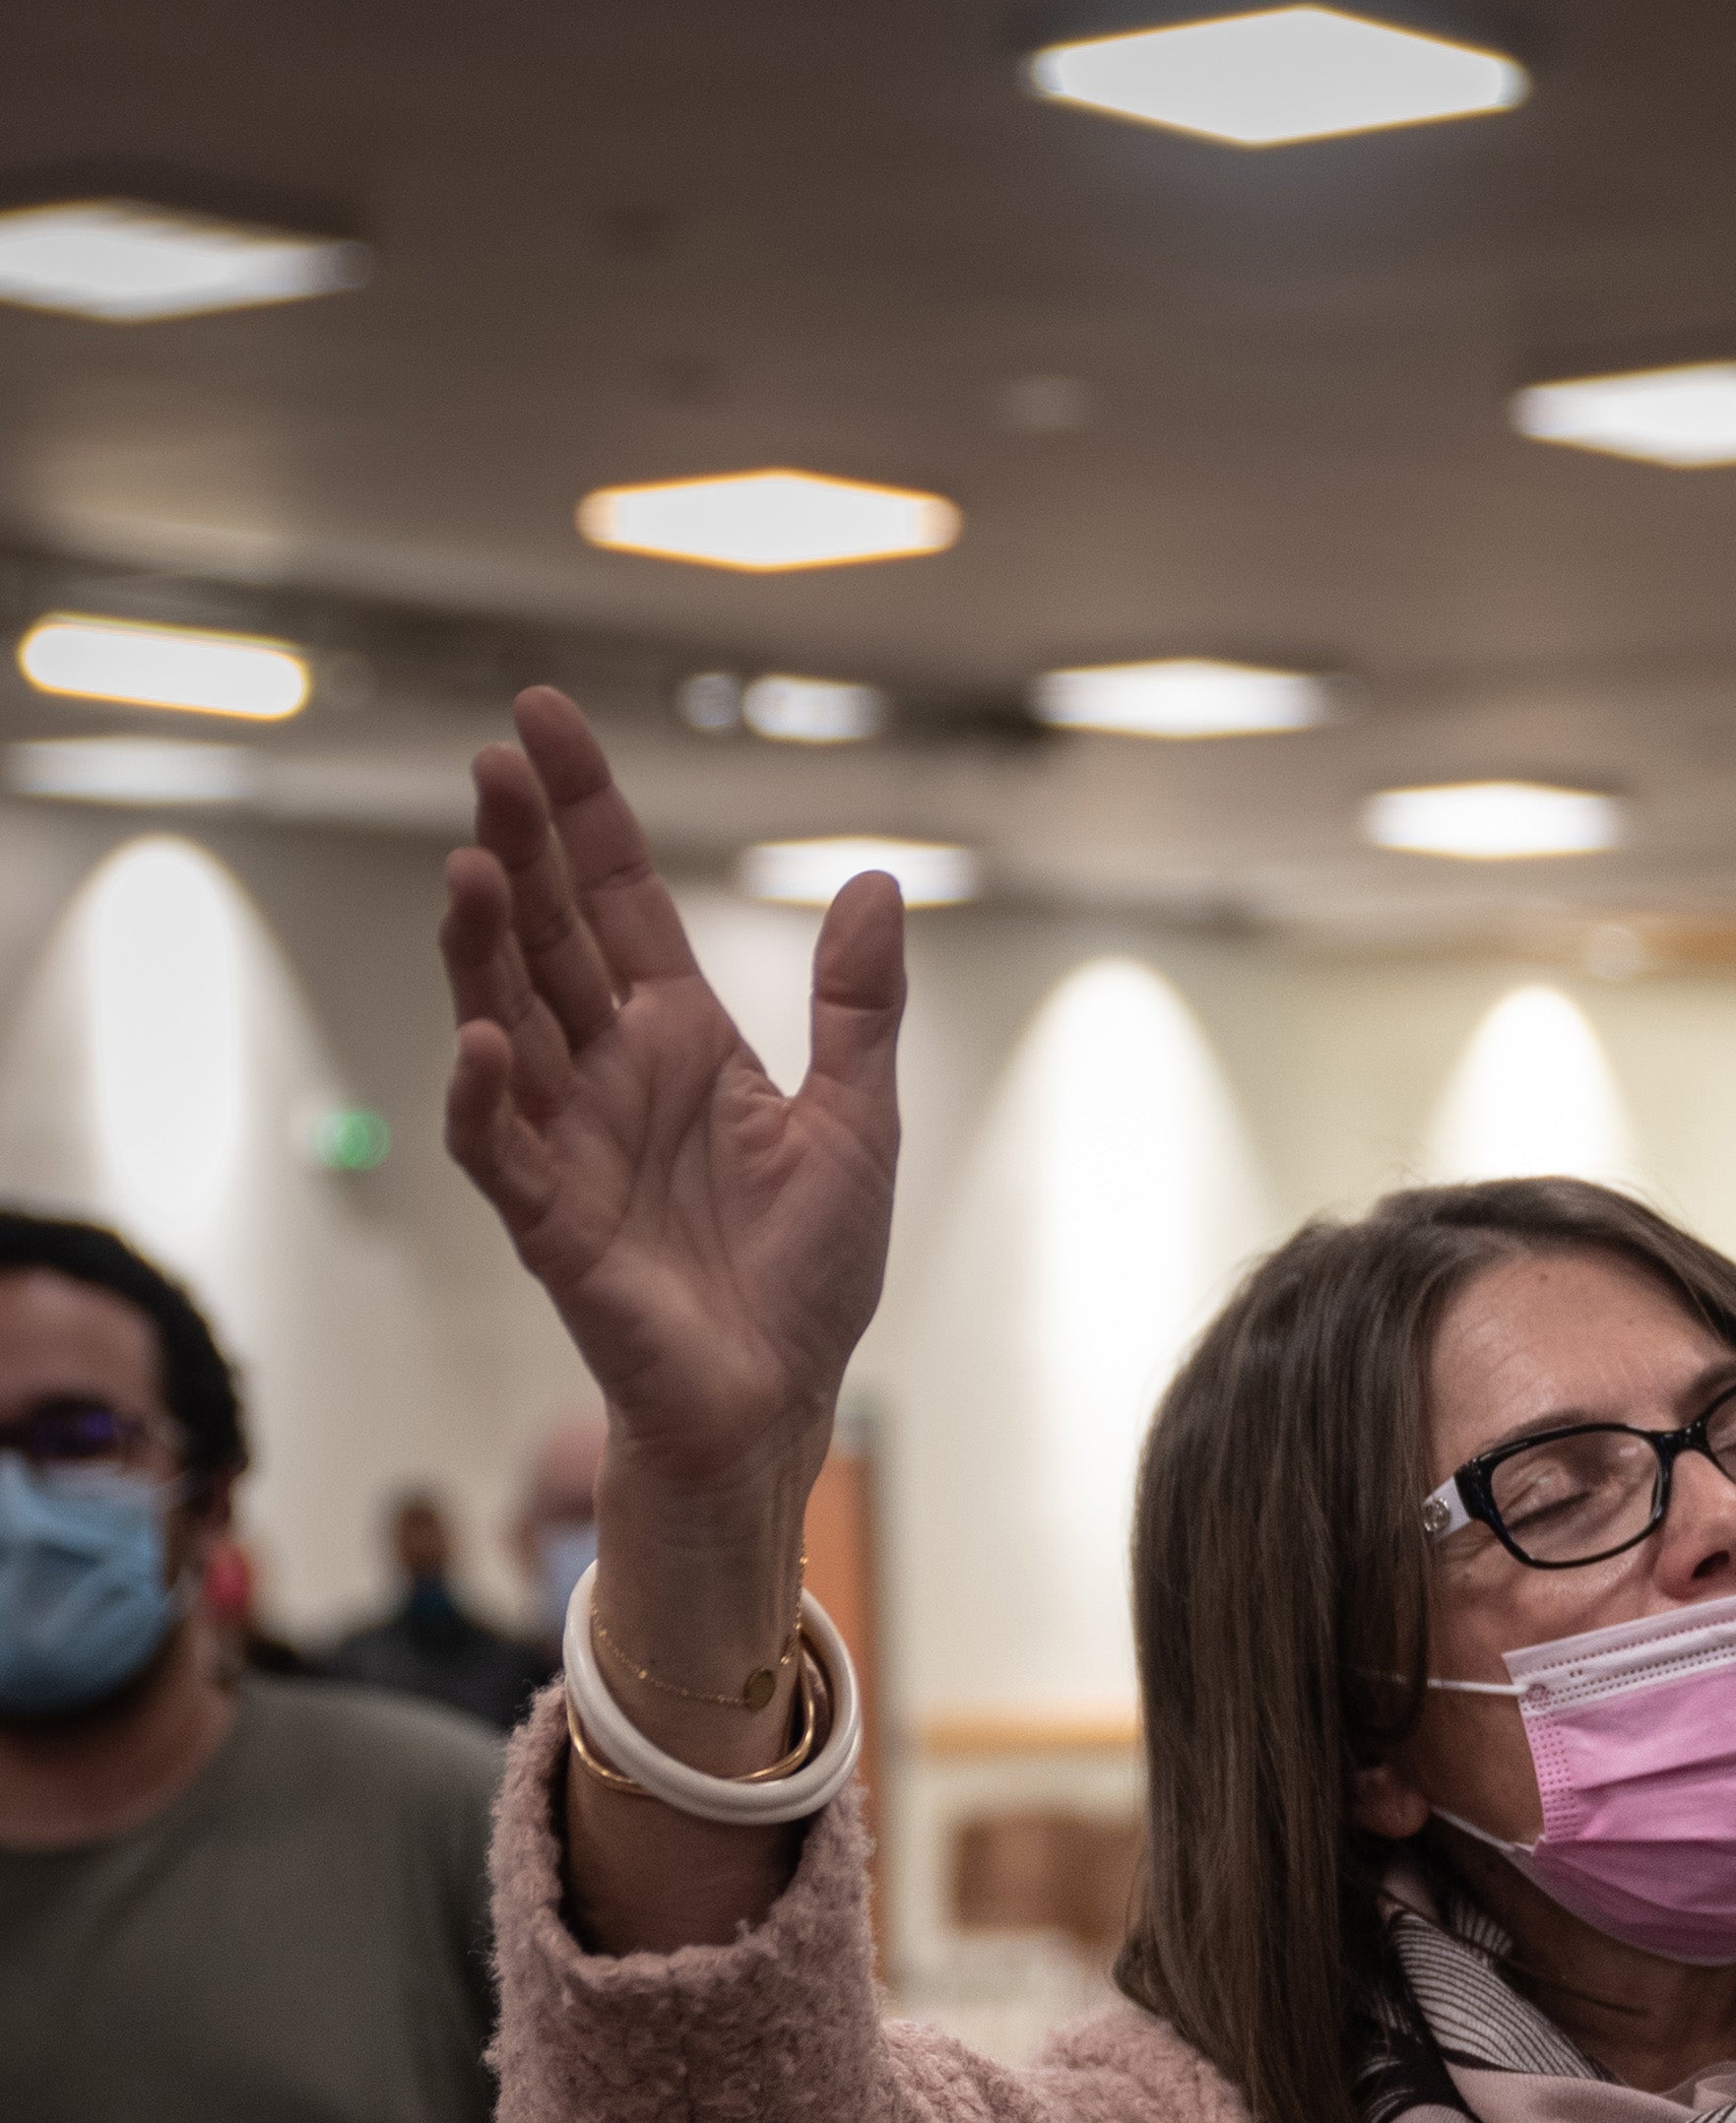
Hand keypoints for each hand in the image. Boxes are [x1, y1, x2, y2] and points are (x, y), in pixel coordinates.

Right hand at [438, 685, 903, 1496]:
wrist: (775, 1402)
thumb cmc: (805, 1277)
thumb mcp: (857, 1123)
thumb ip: (857, 1008)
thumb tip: (874, 884)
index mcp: (682, 1038)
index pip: (618, 900)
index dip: (583, 812)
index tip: (540, 720)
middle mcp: (611, 1073)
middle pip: (549, 938)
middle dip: (521, 851)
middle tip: (493, 765)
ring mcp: (568, 1140)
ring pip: (504, 1019)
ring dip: (483, 949)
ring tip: (474, 869)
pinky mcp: (548, 1221)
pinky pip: (495, 1146)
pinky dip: (483, 1093)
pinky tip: (483, 1036)